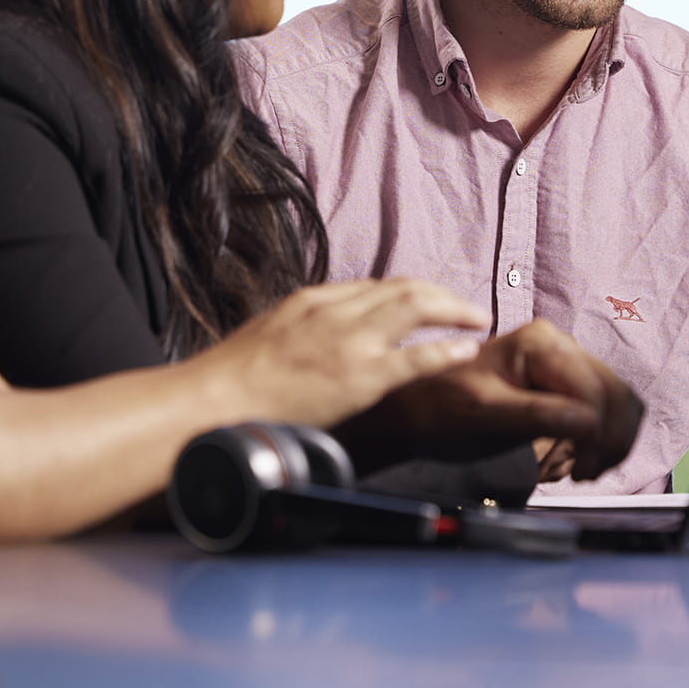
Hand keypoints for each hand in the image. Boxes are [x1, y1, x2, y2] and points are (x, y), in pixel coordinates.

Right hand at [199, 279, 488, 427]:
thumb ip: (298, 332)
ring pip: (415, 306)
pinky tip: (465, 349)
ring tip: (476, 319)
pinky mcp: (358, 376)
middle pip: (402, 287)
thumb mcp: (267, 337)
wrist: (211, 400)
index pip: (372, 287)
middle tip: (465, 308)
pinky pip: (415, 357)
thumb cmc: (229, 381)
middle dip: (440, 294)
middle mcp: (334, 311)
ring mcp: (348, 341)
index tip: (427, 304)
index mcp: (310, 300)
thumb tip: (311, 343)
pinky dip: (446, 350)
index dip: (408, 294)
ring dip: (453, 309)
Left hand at [338, 321, 645, 481]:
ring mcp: (565, 363)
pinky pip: (607, 405)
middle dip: (610, 439)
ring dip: (613, 439)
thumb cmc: (441, 407)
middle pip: (615, 394)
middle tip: (586, 473)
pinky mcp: (565, 383)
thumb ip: (535, 415)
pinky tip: (587, 457)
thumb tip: (588, 424)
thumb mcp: (483, 414)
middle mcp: (560, 345)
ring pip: (618, 400)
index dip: (598, 435)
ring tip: (586, 468)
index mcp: (541, 343)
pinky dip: (607, 434)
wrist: (417, 407)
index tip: (581, 470)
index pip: (595, 392)